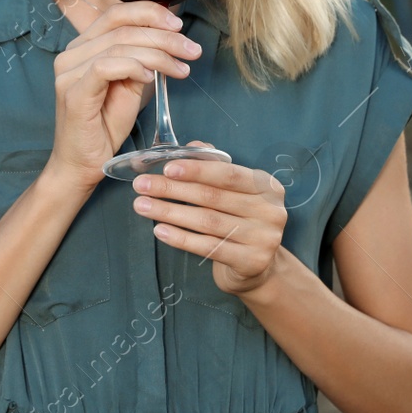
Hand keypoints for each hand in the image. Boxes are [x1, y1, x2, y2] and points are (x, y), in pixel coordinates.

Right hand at [46, 1, 203, 194]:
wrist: (82, 164)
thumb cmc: (104, 126)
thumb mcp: (129, 86)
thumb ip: (141, 61)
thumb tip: (168, 40)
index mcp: (83, 47)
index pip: (116, 14)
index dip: (149, 12)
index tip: (179, 25)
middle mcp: (71, 55)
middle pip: (122, 29)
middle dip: (164, 37)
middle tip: (191, 50)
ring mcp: (69, 73)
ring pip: (119, 47)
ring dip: (158, 55)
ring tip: (181, 69)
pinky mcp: (74, 92)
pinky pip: (106, 67)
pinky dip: (134, 67)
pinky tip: (151, 78)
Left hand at [130, 152, 288, 296]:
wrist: (259, 266)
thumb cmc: (240, 220)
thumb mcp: (234, 191)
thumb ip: (215, 166)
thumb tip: (193, 146)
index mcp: (267, 187)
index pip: (228, 174)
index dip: (197, 170)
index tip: (166, 168)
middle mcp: (270, 211)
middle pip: (213, 197)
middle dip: (173, 189)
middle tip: (142, 186)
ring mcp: (263, 238)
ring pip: (207, 221)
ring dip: (170, 212)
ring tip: (142, 206)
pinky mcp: (251, 262)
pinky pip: (208, 247)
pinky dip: (181, 238)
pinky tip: (160, 230)